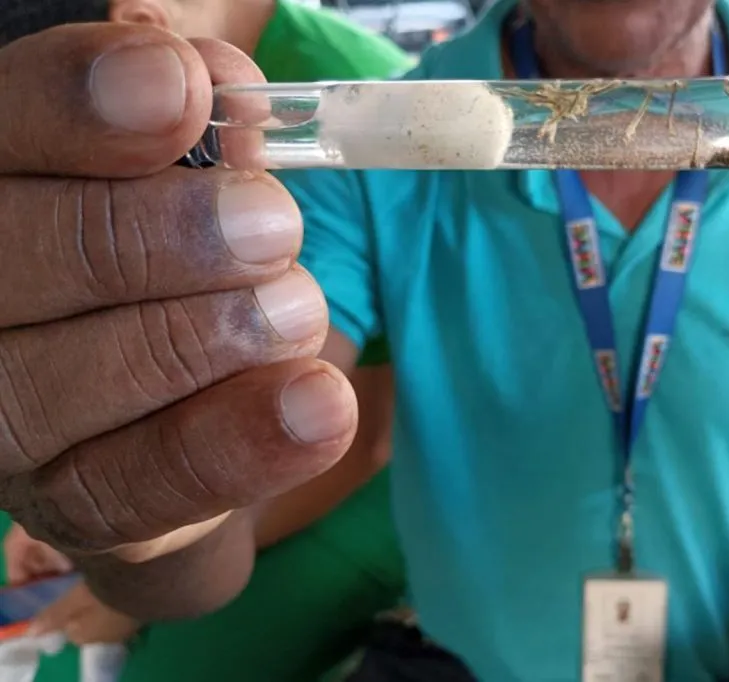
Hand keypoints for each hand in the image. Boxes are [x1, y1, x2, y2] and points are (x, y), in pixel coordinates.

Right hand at [0, 26, 357, 617]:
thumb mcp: (197, 167)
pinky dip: (232, 447)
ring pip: (49, 389)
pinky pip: (131, 490)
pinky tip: (319, 407)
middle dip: (146, 238)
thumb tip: (219, 83)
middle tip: (270, 226)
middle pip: (9, 263)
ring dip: (189, 343)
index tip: (178, 89)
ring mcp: (4, 415)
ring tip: (296, 310)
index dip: (71, 108)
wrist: (195, 386)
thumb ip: (202, 127)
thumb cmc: (190, 250)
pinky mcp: (73, 501)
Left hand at [30, 581, 139, 645]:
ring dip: (105, 606)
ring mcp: (125, 629)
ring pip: (107, 618)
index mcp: (85, 635)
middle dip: (87, 610)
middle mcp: (104, 638)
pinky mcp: (141, 617)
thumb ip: (54, 615)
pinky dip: (121, 602)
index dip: (68, 613)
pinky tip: (123, 586)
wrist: (147, 586)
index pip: (69, 630)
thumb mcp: (74, 599)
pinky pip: (124, 612)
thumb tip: (30, 633)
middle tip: (88, 588)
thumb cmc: (105, 592)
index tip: (72, 594)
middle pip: (88, 625)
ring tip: (107, 584)